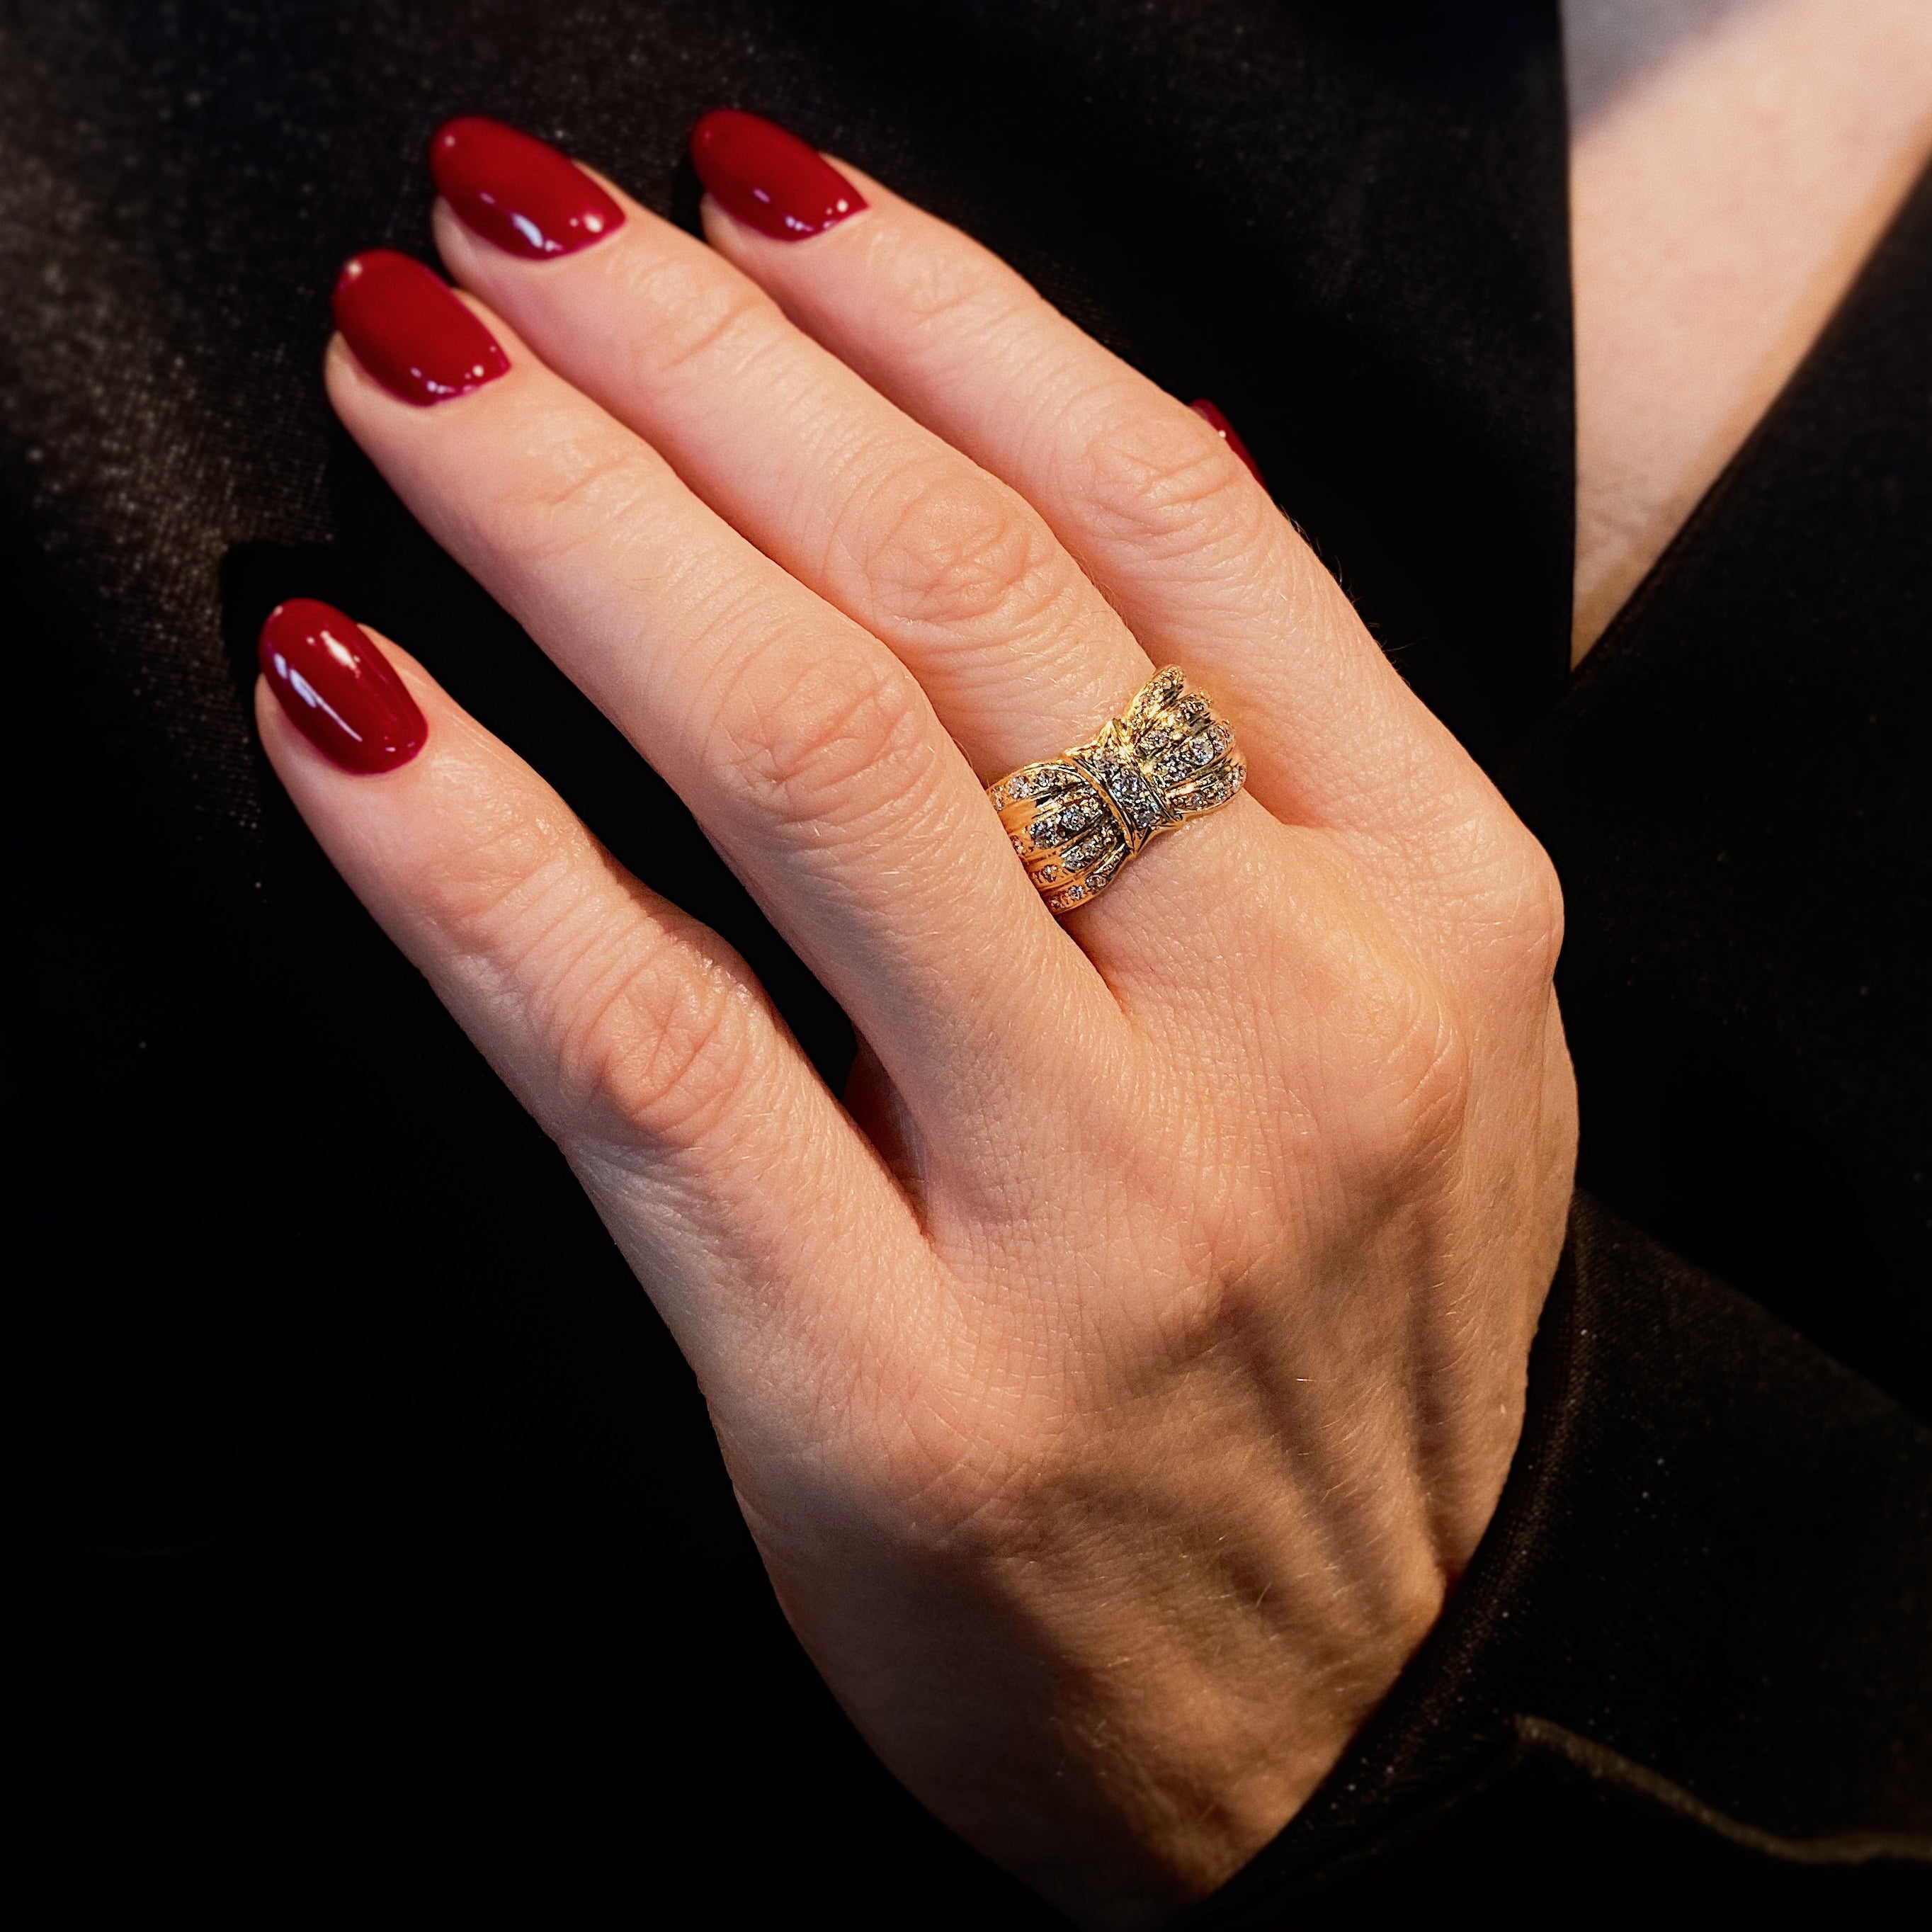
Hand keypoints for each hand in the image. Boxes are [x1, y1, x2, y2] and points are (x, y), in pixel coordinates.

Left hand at [258, 112, 1575, 1927]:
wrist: (1349, 1708)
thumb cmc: (1348, 1336)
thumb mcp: (1424, 1018)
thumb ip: (1287, 738)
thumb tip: (1112, 433)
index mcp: (1438, 903)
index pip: (1164, 509)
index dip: (933, 308)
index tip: (749, 196)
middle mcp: (1293, 1025)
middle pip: (960, 596)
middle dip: (705, 368)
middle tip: (514, 237)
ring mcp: (1104, 1216)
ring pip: (802, 775)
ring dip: (573, 533)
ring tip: (417, 383)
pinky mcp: (892, 1390)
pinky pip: (651, 1053)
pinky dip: (471, 853)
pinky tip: (344, 704)